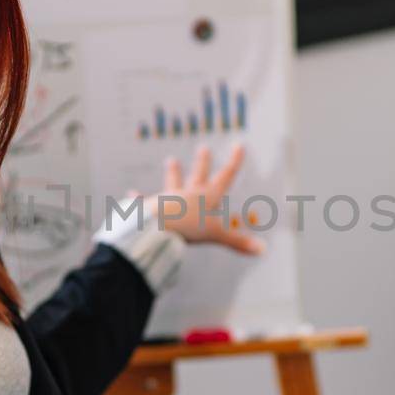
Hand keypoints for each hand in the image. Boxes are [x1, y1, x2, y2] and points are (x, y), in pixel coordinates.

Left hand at [136, 143, 264, 254]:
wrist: (158, 226)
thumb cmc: (189, 229)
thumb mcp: (218, 236)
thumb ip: (239, 242)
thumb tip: (262, 249)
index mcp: (207, 197)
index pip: (225, 176)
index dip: (234, 161)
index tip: (239, 145)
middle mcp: (189, 193)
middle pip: (198, 174)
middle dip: (203, 162)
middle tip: (203, 148)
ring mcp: (169, 198)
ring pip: (173, 183)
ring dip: (173, 173)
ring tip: (171, 160)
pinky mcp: (152, 207)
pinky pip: (145, 201)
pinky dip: (139, 198)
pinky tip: (131, 194)